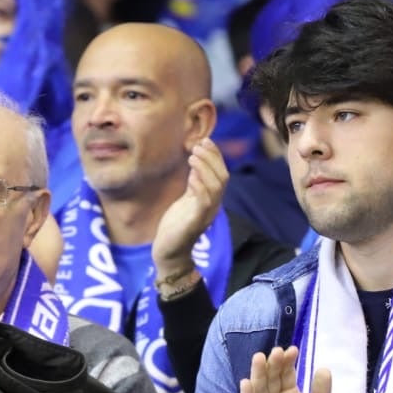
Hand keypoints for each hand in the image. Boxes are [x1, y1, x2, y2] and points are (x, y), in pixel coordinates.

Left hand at [153, 137, 227, 279]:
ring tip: (193, 155)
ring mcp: (206, 214)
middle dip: (212, 158)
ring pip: (216, 187)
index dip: (215, 156)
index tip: (205, 140)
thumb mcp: (186, 200)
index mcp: (211, 200)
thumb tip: (197, 163)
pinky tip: (191, 175)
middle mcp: (213, 206)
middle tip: (198, 144)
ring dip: (206, 168)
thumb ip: (194, 184)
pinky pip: (204, 201)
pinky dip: (200, 185)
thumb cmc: (176, 227)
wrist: (169, 252)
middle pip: (223, 177)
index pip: (221, 174)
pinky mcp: (196, 222)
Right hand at [241, 347, 333, 392]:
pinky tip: (246, 383)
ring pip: (259, 390)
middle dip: (272, 365)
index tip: (293, 350)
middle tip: (276, 352)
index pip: (286, 374)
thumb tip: (324, 368)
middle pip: (270, 378)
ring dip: (258, 374)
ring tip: (260, 359)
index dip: (287, 362)